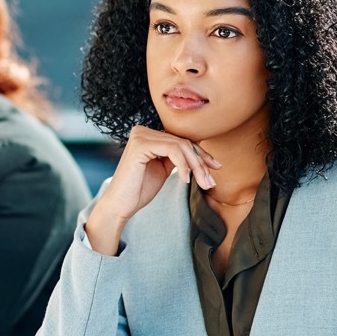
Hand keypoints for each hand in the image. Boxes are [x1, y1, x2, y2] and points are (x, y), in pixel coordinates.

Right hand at [86, 126, 219, 253]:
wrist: (120, 205)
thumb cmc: (139, 189)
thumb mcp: (163, 168)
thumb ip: (177, 156)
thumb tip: (201, 151)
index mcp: (147, 135)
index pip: (181, 140)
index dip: (201, 155)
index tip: (215, 168)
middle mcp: (142, 131)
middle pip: (183, 142)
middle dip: (201, 162)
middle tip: (211, 182)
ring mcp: (140, 136)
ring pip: (181, 146)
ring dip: (196, 166)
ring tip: (204, 183)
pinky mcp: (140, 145)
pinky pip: (173, 150)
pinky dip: (184, 165)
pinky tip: (185, 180)